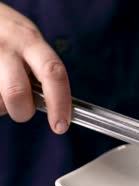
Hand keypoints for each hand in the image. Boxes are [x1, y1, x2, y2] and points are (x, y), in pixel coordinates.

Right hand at [0, 3, 70, 133]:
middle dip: (22, 111)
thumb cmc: (10, 36)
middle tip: (23, 108)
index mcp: (31, 42)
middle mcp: (7, 47)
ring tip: (2, 87)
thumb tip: (53, 105)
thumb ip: (41, 69)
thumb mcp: (30, 43)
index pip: (52, 73)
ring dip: (1, 105)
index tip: (61, 126)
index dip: (59, 102)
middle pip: (16, 93)